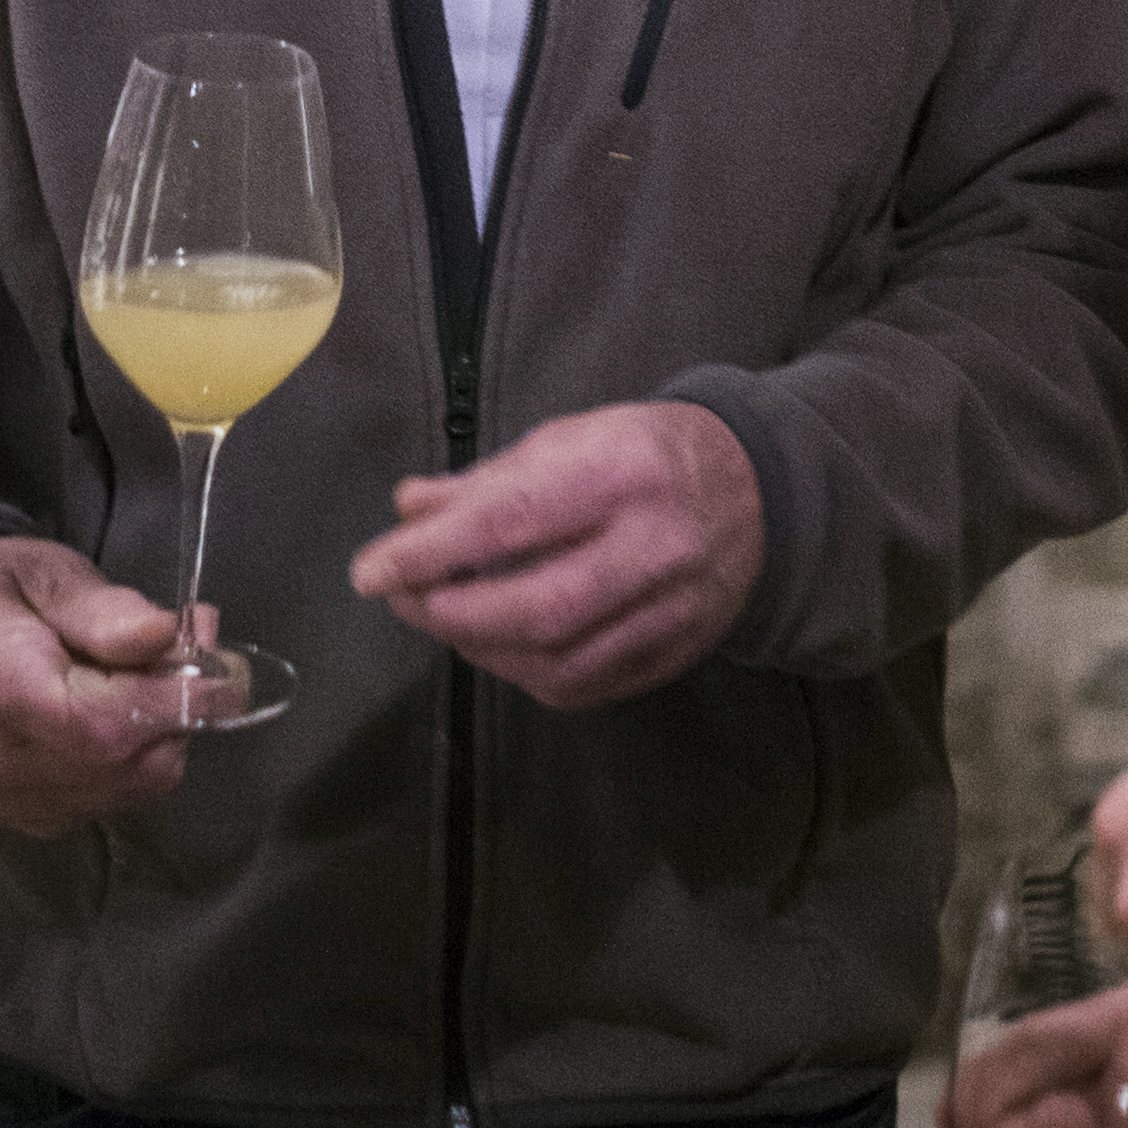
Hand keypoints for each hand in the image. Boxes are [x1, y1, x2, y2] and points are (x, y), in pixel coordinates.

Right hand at [0, 534, 191, 833]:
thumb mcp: (49, 572)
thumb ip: (105, 610)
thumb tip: (165, 636)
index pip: (102, 724)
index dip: (175, 701)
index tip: (222, 663)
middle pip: (123, 763)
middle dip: (176, 709)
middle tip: (191, 646)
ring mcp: (2, 799)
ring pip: (127, 787)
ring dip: (161, 734)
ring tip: (153, 672)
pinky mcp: (20, 817)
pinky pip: (108, 799)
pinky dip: (133, 759)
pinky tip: (120, 710)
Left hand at [349, 400, 763, 708]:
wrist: (757, 494)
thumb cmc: (647, 454)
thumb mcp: (572, 439)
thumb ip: (489, 480)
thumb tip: (408, 509)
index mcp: (624, 474)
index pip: (512, 521)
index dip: (431, 552)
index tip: (370, 570)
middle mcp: (653, 549)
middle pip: (537, 609)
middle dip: (451, 613)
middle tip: (403, 598)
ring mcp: (670, 613)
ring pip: (557, 664)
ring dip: (479, 649)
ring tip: (440, 616)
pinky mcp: (671, 657)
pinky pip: (581, 688)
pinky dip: (521, 673)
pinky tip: (494, 645)